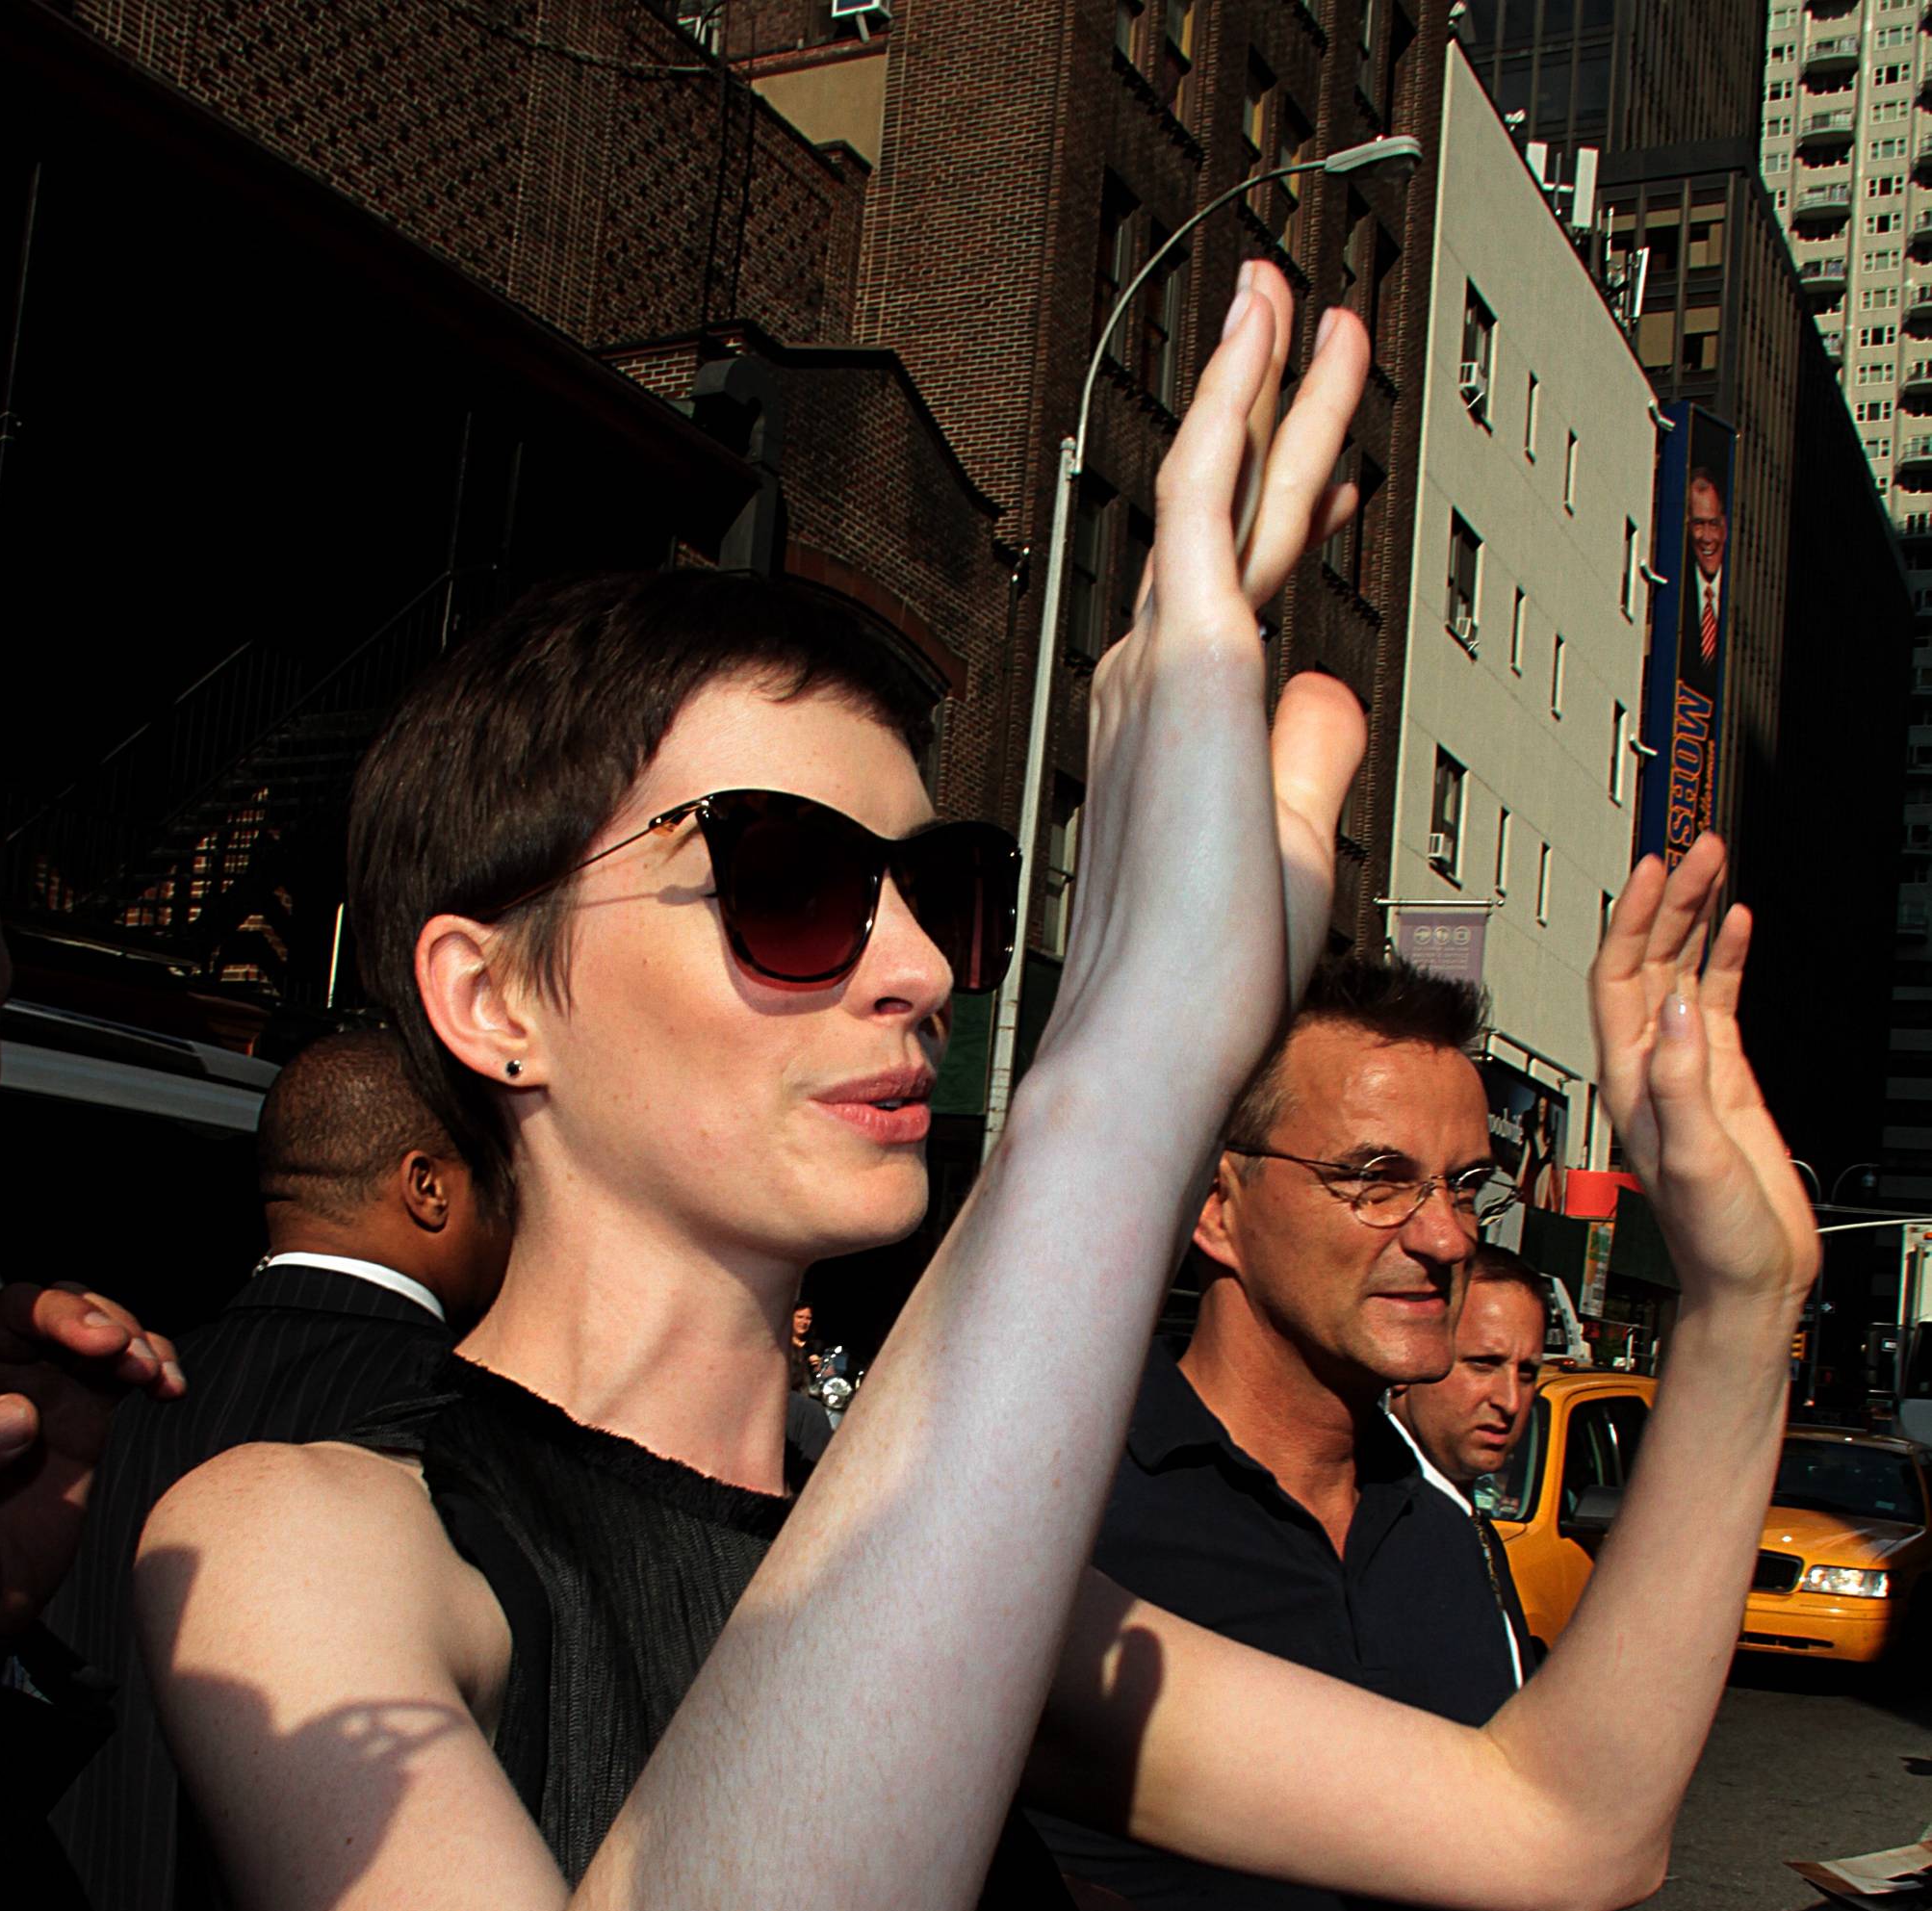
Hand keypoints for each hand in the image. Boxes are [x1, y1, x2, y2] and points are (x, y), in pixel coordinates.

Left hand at [0, 1281, 184, 1647]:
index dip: (59, 1313)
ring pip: (101, 1337)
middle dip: (107, 1322)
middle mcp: (4, 1374)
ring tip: (157, 1376)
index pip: (13, 1315)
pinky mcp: (85, 1426)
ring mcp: (48, 1396)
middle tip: (133, 1359)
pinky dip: (155, 1371)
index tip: (100, 1342)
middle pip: (63, 1313)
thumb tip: (18, 1412)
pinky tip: (170, 1389)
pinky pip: (124, 1377)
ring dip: (138, 1343)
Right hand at [1046, 269, 1372, 1130]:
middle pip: (1230, 521)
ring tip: (1291, 297)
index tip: (1336, 481)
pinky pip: (1209, 495)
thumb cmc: (1212, 982)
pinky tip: (1262, 334)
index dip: (1294, 526)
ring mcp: (1164, 662)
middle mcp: (1152, 683)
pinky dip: (1233, 404)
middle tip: (1303, 334)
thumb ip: (1311, 766)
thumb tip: (1338, 698)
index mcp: (1176, 736)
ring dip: (1259, 386)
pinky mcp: (1191, 655)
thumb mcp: (1287, 854)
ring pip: (1222, 486)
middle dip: (1269, 421)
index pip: (1243, 600)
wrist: (1160, 1033)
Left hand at [1591, 838, 1817, 1315]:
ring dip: (1695, 917)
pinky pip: (1718, 999)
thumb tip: (1684, 1010)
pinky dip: (1725, 957)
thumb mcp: (1695, 1159)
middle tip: (1697, 848)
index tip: (1653, 870)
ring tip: (1716, 865)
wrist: (1748, 1276)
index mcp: (1631, 1082)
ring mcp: (1686, 1068)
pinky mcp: (1721, 1077)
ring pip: (1682, 971)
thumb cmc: (1713, 1237)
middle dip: (1669, 901)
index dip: (1631, 920)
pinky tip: (1737, 924)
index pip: (1617, 980)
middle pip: (1649, 961)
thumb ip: (1685, 1085)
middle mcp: (1651, 1067)